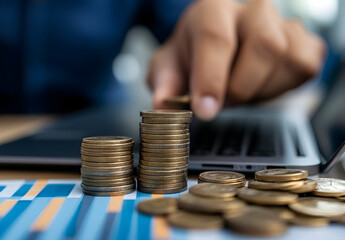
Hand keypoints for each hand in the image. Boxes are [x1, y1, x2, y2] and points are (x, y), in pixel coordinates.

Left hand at [147, 0, 324, 120]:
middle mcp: (252, 10)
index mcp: (213, 10)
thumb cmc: (195, 56)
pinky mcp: (305, 43)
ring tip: (239, 88)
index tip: (205, 109)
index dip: (211, 77)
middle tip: (222, 101)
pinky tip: (260, 85)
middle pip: (263, 46)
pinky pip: (304, 69)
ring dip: (258, 90)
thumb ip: (164, 83)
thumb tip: (162, 105)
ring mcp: (283, 24)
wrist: (224, 49)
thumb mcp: (170, 67)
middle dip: (239, 88)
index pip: (215, 37)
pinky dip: (281, 89)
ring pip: (285, 59)